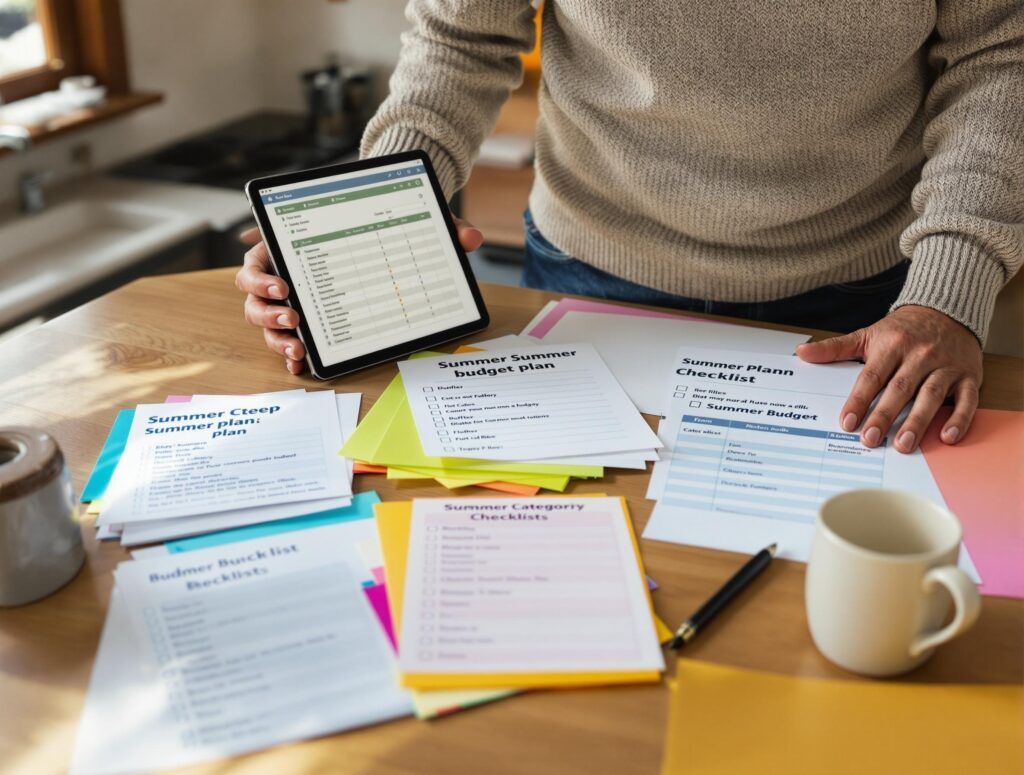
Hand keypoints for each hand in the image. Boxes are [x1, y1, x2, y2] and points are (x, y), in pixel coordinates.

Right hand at [234, 216, 484, 373]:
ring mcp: (293, 299)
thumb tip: (471, 238)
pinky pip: (286, 339)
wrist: (382, 235)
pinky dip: (288, 354)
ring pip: (263, 320)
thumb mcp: (413, 219)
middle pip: (253, 293)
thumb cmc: (382, 225)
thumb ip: (442, 227)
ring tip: (299, 347)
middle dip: (266, 311)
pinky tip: (301, 365)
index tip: (284, 285)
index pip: (260, 254)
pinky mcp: (307, 321)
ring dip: (274, 336)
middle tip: (293, 318)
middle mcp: (285, 270)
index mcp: (293, 241)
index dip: (261, 273)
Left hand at [796, 306, 982, 452]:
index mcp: (892, 346)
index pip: (872, 377)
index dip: (859, 400)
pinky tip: (947, 437)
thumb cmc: (903, 330)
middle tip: (870, 440)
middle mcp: (920, 355)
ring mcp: (946, 366)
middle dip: (884, 415)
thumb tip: (801, 353)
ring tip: (903, 444)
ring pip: (931, 395)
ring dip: (918, 422)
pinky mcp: (969, 376)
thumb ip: (835, 348)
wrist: (948, 308)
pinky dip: (959, 418)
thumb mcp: (868, 334)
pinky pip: (967, 399)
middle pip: (900, 389)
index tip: (847, 422)